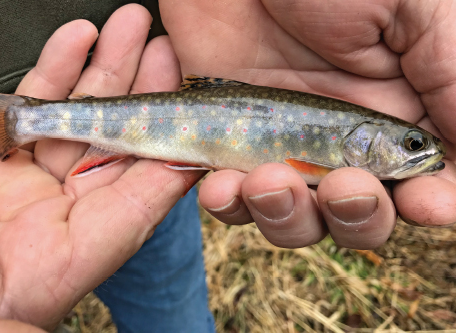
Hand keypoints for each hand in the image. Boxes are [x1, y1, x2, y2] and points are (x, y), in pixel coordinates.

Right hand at [0, 5, 201, 330]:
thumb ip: (0, 331)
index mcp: (65, 262)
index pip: (136, 204)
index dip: (169, 160)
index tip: (195, 120)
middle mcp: (57, 221)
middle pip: (116, 149)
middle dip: (144, 97)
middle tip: (167, 56)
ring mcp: (24, 187)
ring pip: (79, 118)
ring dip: (105, 71)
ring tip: (129, 30)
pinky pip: (31, 108)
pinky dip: (54, 72)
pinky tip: (75, 41)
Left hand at [160, 0, 455, 247]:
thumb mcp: (415, 7)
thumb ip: (452, 77)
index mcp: (400, 104)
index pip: (430, 177)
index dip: (434, 202)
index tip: (424, 202)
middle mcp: (344, 136)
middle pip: (362, 212)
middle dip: (357, 215)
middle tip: (342, 186)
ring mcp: (283, 143)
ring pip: (297, 217)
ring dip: (287, 216)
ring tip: (266, 179)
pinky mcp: (230, 142)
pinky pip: (233, 198)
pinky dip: (229, 204)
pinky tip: (221, 182)